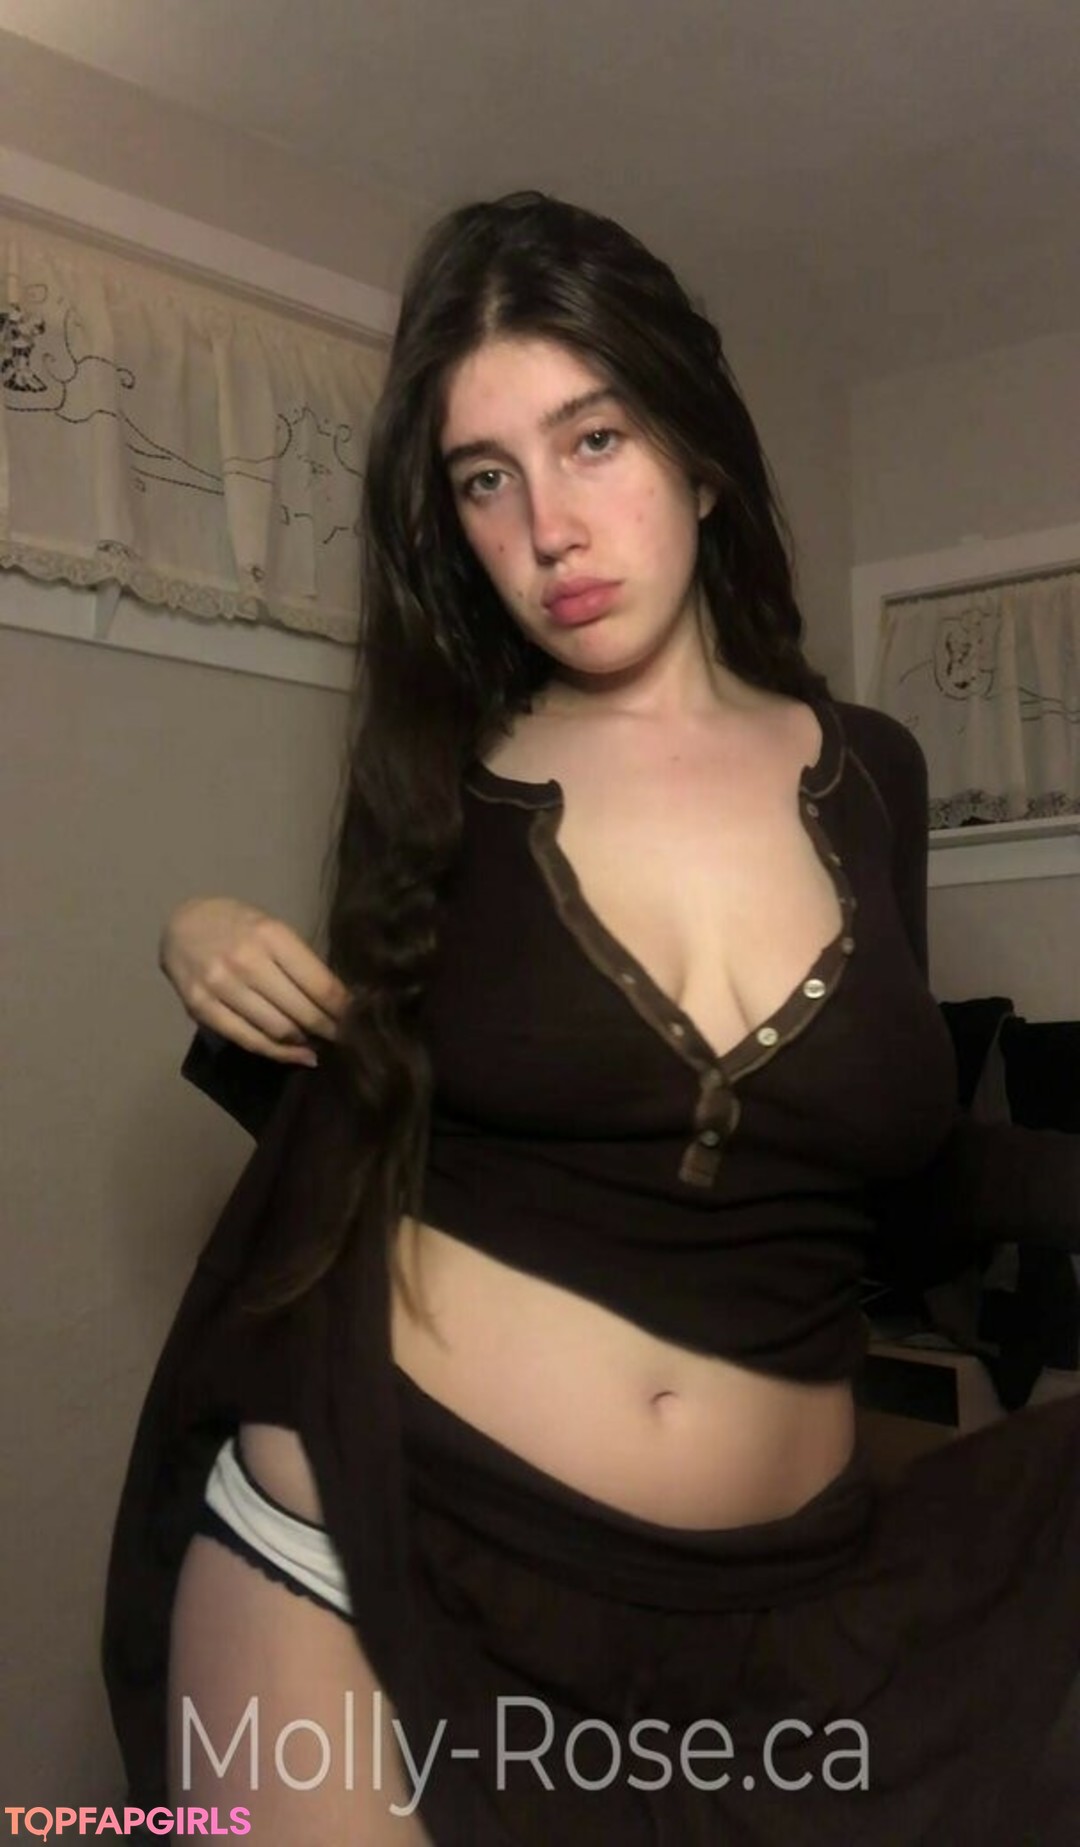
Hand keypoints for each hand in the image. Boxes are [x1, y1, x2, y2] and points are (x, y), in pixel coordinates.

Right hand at [159, 898, 349, 1064]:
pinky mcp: (201, 1008)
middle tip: (345, 1038)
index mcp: (271, 935)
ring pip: (277, 1029)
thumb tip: (337, 1001)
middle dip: (329, 1029)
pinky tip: (297, 1055)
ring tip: (319, 1044)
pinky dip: (278, 1053)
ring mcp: (221, 986)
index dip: (343, 1009)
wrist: (181, 925)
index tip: (358, 1020)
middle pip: (301, 1010)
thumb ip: (298, 961)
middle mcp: (246, 960)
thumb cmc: (237, 925)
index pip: (319, 983)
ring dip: (305, 1042)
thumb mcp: (271, 928)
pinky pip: (248, 1040)